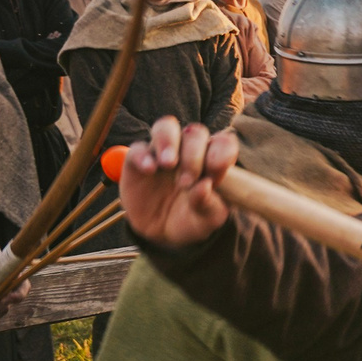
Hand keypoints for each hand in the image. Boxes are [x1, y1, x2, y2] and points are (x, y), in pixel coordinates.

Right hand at [121, 118, 239, 246]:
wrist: (163, 233)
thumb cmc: (193, 219)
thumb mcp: (206, 219)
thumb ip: (208, 204)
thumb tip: (204, 186)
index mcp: (213, 160)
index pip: (224, 142)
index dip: (221, 153)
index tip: (214, 176)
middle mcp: (189, 150)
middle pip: (195, 133)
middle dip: (193, 154)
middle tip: (186, 181)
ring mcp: (162, 153)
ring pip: (166, 127)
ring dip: (168, 141)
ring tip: (168, 164)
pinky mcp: (137, 162)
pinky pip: (137, 148)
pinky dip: (142, 155)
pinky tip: (149, 169)